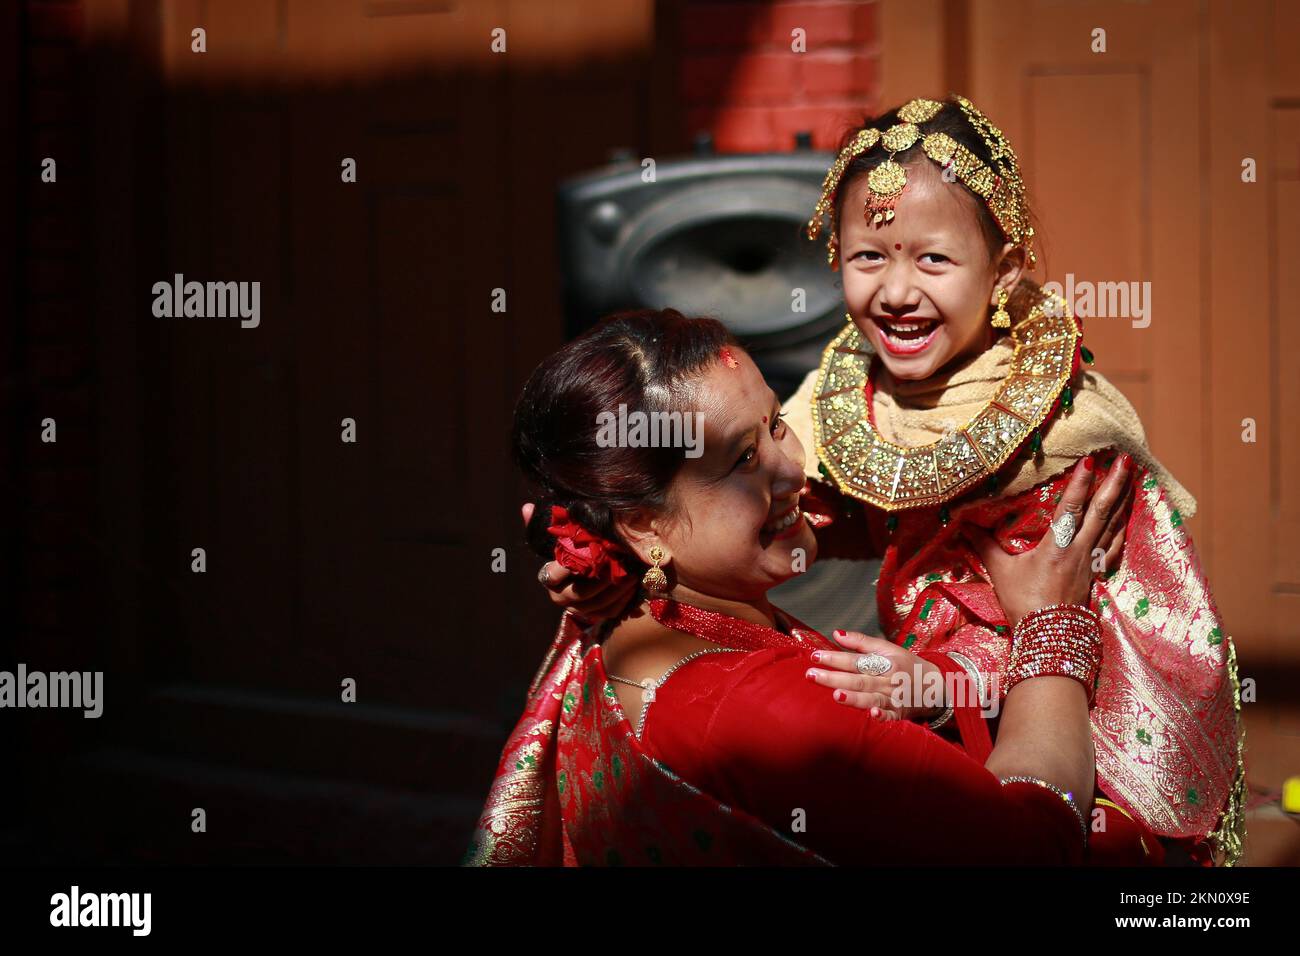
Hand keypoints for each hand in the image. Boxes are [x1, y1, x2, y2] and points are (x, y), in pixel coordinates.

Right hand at [523, 502, 637, 623]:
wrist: (579, 577)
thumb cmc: (568, 552)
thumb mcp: (556, 538)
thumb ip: (541, 525)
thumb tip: (527, 507)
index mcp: (549, 579)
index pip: (554, 575)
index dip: (570, 566)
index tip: (591, 553)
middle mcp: (560, 598)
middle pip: (581, 592)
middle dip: (602, 579)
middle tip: (621, 564)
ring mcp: (577, 609)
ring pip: (598, 604)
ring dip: (617, 590)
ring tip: (632, 574)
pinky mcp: (593, 616)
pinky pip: (609, 612)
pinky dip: (622, 601)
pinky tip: (633, 587)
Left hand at [804, 630, 941, 721]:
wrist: (938, 685)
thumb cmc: (906, 665)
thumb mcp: (888, 649)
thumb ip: (861, 642)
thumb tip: (835, 634)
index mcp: (885, 662)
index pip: (856, 660)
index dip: (835, 657)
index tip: (815, 656)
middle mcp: (889, 680)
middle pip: (859, 679)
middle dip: (834, 677)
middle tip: (811, 675)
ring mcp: (894, 698)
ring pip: (872, 698)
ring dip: (854, 698)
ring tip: (835, 695)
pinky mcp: (900, 714)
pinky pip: (891, 717)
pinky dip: (883, 717)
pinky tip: (873, 716)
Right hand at [965, 454, 1133, 629]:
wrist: (1049, 637)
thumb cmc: (1023, 602)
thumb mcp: (1001, 572)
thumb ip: (984, 546)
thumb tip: (962, 525)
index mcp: (1056, 547)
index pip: (1071, 509)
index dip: (1081, 483)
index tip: (1093, 460)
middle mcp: (1079, 550)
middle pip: (1102, 512)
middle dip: (1114, 484)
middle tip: (1127, 460)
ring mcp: (1091, 562)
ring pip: (1113, 526)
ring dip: (1123, 501)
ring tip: (1132, 479)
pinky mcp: (1096, 573)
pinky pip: (1114, 547)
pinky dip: (1122, 529)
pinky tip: (1126, 519)